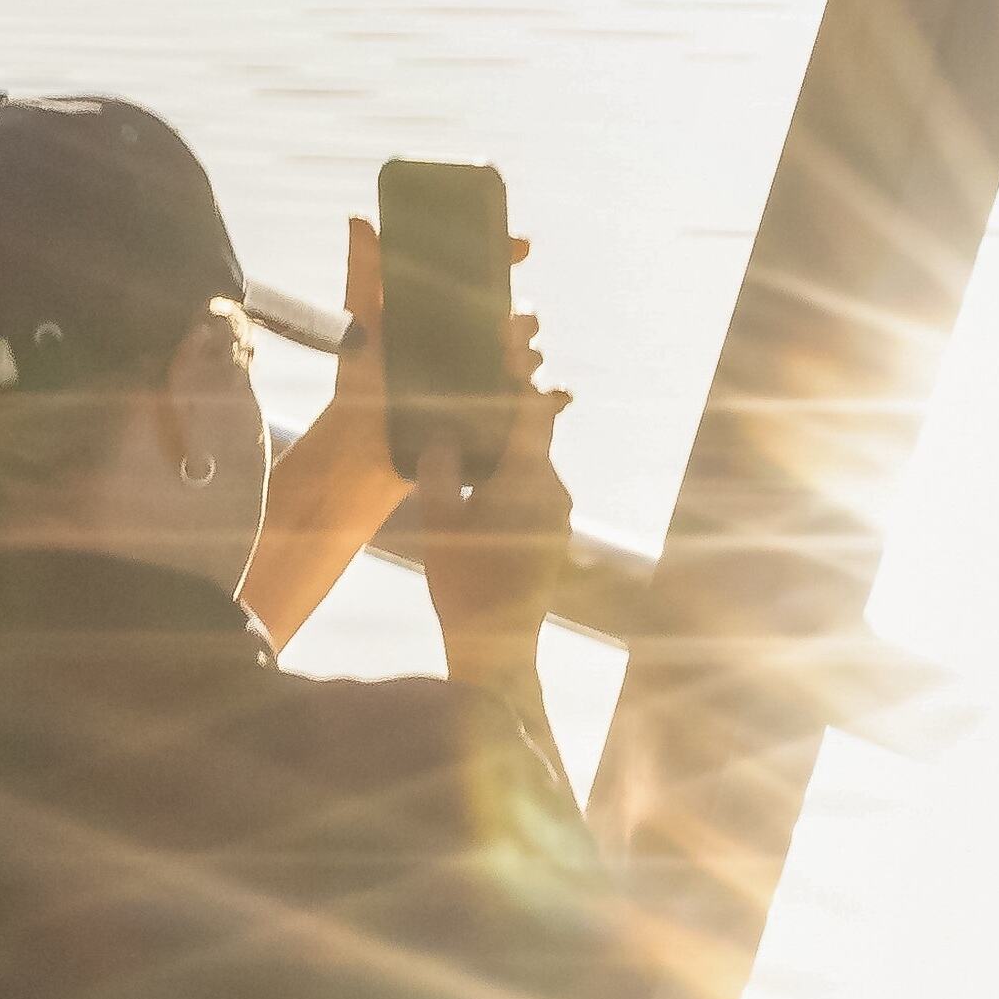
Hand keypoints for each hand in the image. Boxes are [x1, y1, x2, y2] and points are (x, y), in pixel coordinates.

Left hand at [333, 207, 545, 498]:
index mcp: (448, 311)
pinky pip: (534, 403)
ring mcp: (488, 378)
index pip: (488, 273)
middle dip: (524, 316)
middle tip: (510, 324)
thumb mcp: (359, 322)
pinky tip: (555, 396)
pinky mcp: (494, 416)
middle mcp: (476, 341)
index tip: (520, 246)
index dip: (508, 254)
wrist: (360, 446)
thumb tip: (359, 217)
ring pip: (529, 357)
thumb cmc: (359, 378)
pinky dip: (551, 397)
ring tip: (515, 363)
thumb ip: (364, 272)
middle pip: (518, 317)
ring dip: (531, 355)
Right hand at [387, 374, 578, 675]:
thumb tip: (441, 432)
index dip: (519, 378)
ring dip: (502, 451)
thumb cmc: (465, 583)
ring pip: (531, 465)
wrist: (499, 647)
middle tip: (466, 395)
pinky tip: (478, 486)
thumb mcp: (440, 521)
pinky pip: (533, 491)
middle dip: (501, 415)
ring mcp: (558, 515)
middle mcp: (554, 489)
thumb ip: (441, 470)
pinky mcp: (553, 536)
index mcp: (529, 478)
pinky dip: (508, 478)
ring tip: (463, 441)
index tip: (504, 351)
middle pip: (531, 435)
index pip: (532, 410)